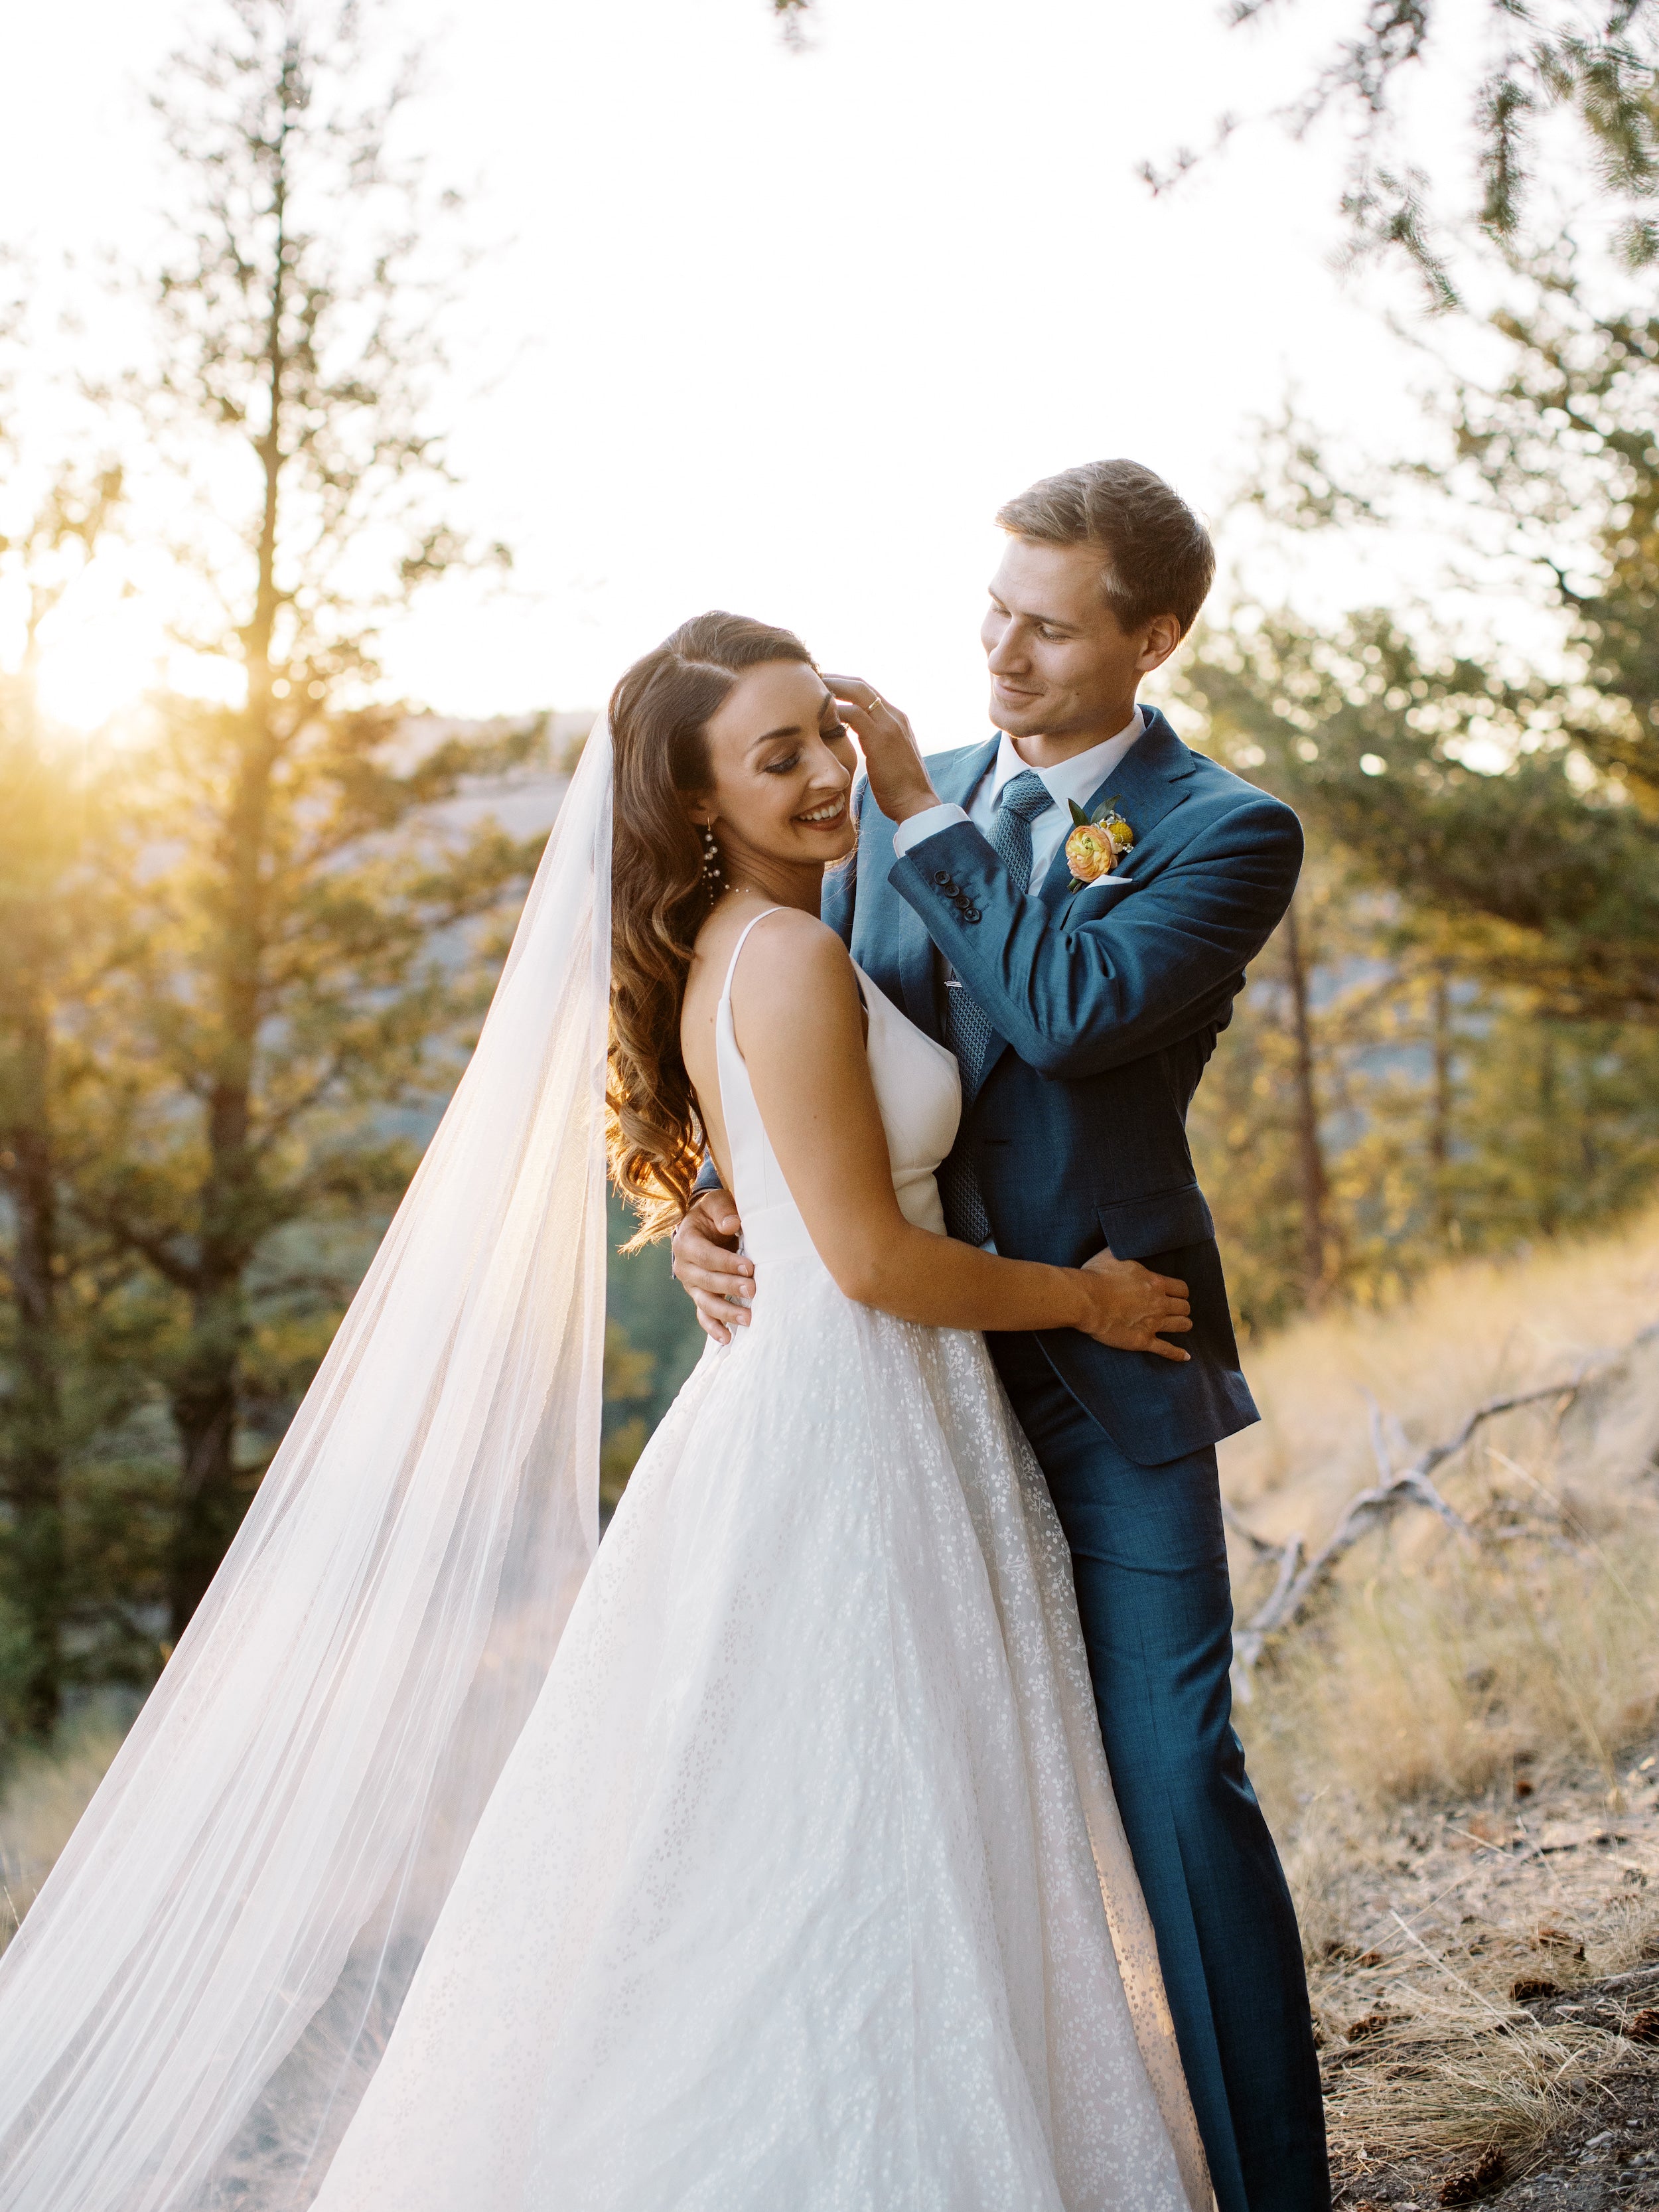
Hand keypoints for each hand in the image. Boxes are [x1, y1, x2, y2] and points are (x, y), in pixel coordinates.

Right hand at [671, 1189, 753, 1344]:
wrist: (703, 1225)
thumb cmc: (713, 1213)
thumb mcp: (716, 1203)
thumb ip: (723, 1210)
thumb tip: (732, 1224)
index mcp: (685, 1242)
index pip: (705, 1256)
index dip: (726, 1263)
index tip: (749, 1267)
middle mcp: (683, 1266)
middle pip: (706, 1281)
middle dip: (730, 1287)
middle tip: (753, 1291)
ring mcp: (691, 1285)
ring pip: (705, 1302)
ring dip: (725, 1312)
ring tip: (748, 1319)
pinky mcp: (699, 1296)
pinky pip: (703, 1315)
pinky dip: (714, 1328)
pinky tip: (727, 1339)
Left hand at [822, 675, 938, 825]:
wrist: (917, 803)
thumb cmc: (900, 789)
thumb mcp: (888, 758)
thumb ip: (876, 743)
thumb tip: (860, 742)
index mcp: (897, 720)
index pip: (868, 692)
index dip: (845, 685)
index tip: (825, 687)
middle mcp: (895, 716)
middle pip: (861, 685)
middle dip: (836, 679)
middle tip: (812, 679)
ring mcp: (890, 725)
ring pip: (858, 692)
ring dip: (832, 688)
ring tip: (810, 690)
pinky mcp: (881, 739)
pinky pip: (854, 715)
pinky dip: (836, 710)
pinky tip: (819, 713)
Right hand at [1074, 1248, 1192, 1360]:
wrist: (1084, 1301)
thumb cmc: (1095, 1276)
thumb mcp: (1112, 1254)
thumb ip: (1127, 1249)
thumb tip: (1129, 1239)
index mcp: (1155, 1283)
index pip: (1181, 1288)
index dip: (1180, 1292)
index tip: (1175, 1294)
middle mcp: (1159, 1303)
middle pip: (1184, 1307)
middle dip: (1181, 1308)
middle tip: (1175, 1309)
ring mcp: (1153, 1323)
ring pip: (1181, 1325)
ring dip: (1182, 1324)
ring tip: (1180, 1325)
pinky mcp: (1143, 1340)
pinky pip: (1167, 1350)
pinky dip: (1178, 1354)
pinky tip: (1185, 1357)